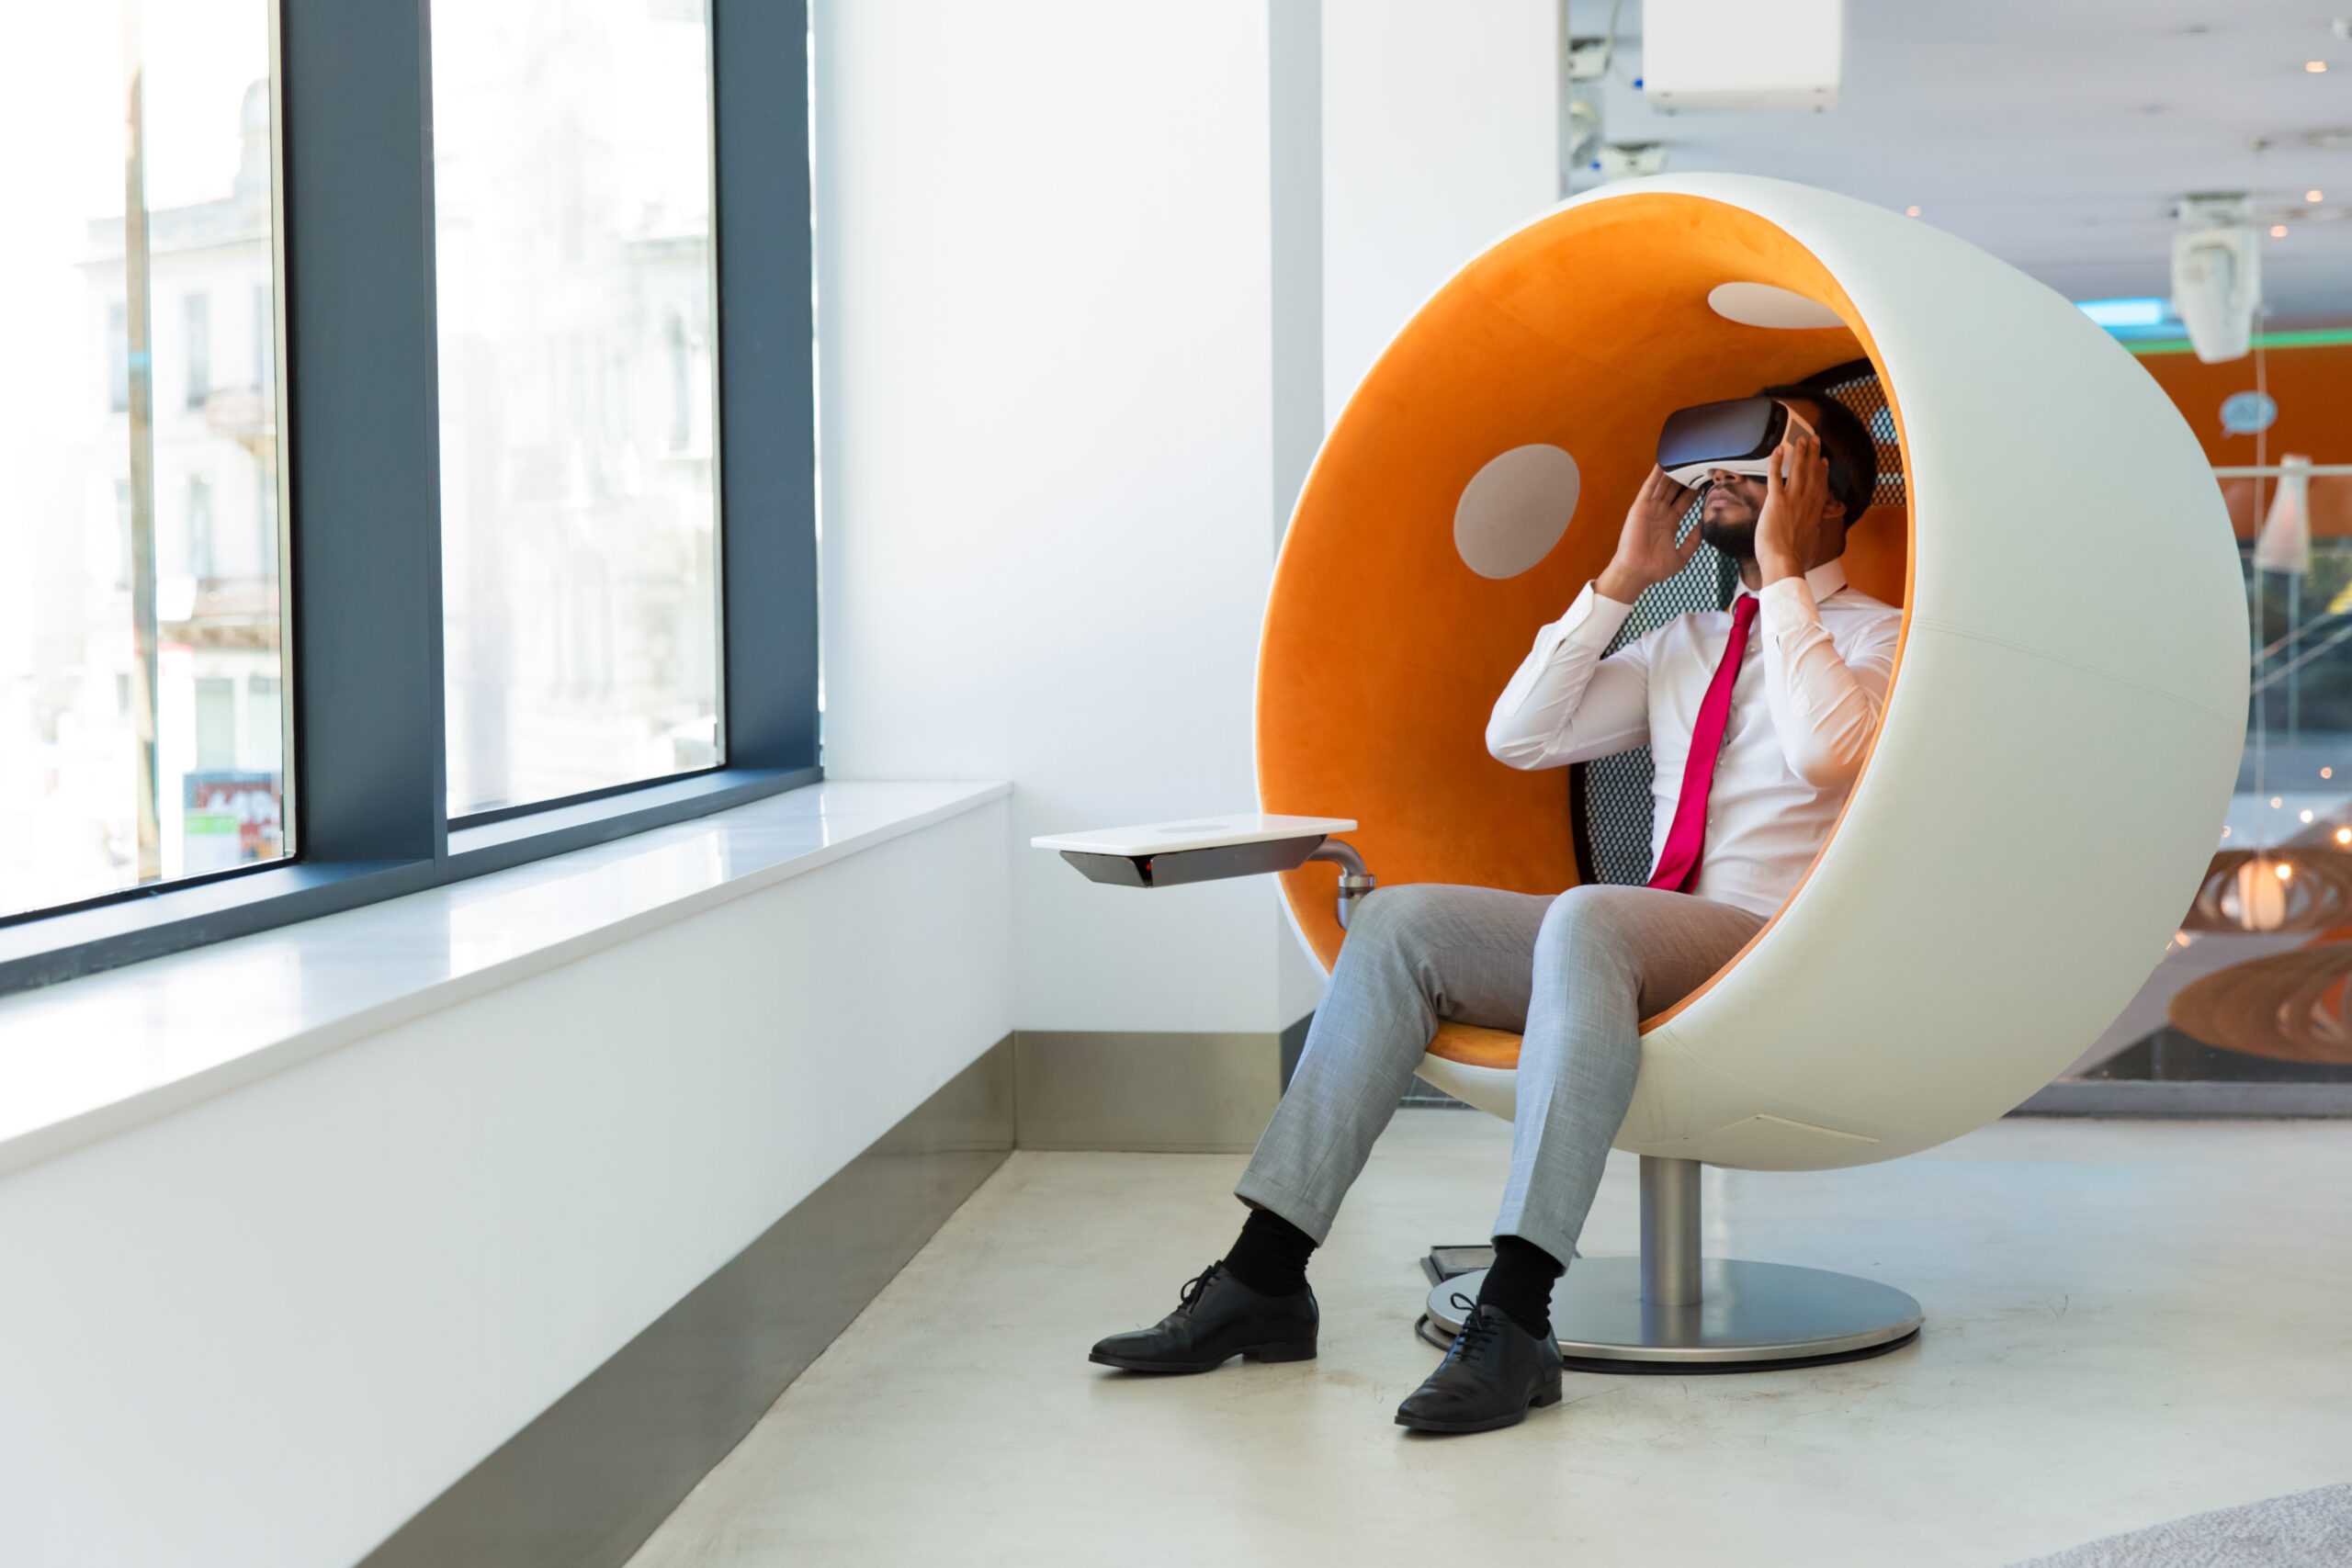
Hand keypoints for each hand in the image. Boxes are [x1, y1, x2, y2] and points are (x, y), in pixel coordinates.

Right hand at [1594, 466, 1697, 602]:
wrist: (1637, 573)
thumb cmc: (1654, 569)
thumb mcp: (1682, 556)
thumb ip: (1693, 541)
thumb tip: (1702, 527)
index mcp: (1670, 523)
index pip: (1685, 501)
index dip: (1696, 490)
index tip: (1707, 480)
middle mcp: (1660, 513)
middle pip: (1676, 490)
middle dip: (1686, 478)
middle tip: (1699, 464)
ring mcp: (1650, 509)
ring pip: (1664, 485)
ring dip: (1672, 472)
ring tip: (1683, 458)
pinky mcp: (1640, 508)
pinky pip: (1649, 487)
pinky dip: (1655, 475)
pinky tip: (1662, 464)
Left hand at [1755, 429, 1829, 584]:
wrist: (1784, 562)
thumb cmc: (1796, 558)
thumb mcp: (1812, 544)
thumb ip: (1813, 534)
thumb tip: (1814, 533)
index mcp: (1815, 512)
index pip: (1821, 486)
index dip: (1822, 471)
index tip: (1823, 461)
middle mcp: (1806, 502)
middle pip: (1812, 472)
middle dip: (1813, 454)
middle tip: (1813, 440)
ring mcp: (1792, 500)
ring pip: (1798, 470)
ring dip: (1800, 452)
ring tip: (1801, 439)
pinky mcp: (1776, 501)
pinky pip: (1775, 476)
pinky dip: (1776, 462)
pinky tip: (1778, 450)